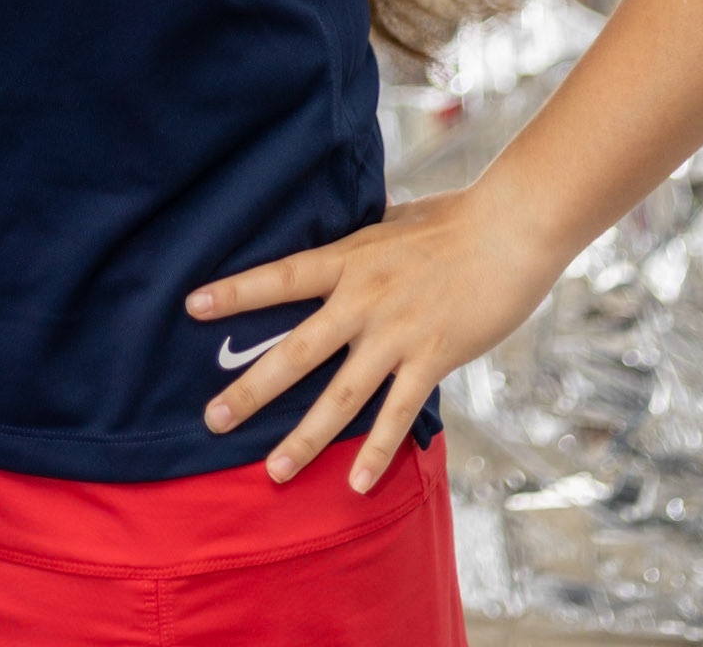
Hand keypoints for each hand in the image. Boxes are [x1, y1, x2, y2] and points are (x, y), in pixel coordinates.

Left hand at [184, 183, 562, 491]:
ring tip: (273, 472)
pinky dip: (376, 452)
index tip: (192, 306)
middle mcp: (363, 299)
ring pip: (340, 396)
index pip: (280, 277)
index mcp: (349, 258)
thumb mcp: (392, 222)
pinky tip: (356, 484)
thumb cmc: (454, 219)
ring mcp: (396, 333)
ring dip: (304, 438)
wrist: (509, 229)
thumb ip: (361, 243)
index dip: (236, 292)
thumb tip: (343, 242)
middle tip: (212, 420)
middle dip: (251, 389)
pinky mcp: (432, 358)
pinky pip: (397, 414)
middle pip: (296, 350)